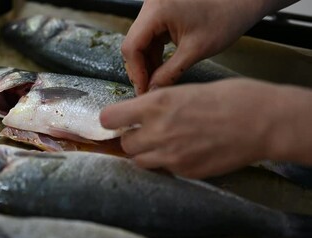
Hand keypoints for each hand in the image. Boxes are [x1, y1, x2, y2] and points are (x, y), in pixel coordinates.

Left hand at [100, 78, 311, 178]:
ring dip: (145, 152)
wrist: (260, 121)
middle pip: (125, 143)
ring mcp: (170, 156)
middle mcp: (157, 132)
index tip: (116, 119)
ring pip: (140, 161)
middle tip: (145, 131)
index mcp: (156, 104)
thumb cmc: (229, 97)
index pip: (110, 118)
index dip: (112, 119)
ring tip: (164, 142)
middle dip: (132, 137)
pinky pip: (165, 169)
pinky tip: (186, 150)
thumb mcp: (185, 90)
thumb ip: (158, 104)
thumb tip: (141, 112)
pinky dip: (168, 162)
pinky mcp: (185, 172)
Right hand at [122, 0, 299, 94]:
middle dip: (141, 68)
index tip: (143, 90)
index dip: (136, 72)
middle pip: (134, 43)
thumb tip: (153, 90)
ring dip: (148, 63)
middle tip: (149, 89)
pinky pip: (152, 36)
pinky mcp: (163, 12)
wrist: (243, 0)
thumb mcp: (195, 50)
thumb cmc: (226, 17)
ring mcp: (156, 8)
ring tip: (157, 82)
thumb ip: (170, 72)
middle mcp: (151, 6)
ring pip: (142, 41)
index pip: (132, 46)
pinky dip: (155, 53)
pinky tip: (162, 68)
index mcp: (157, 10)